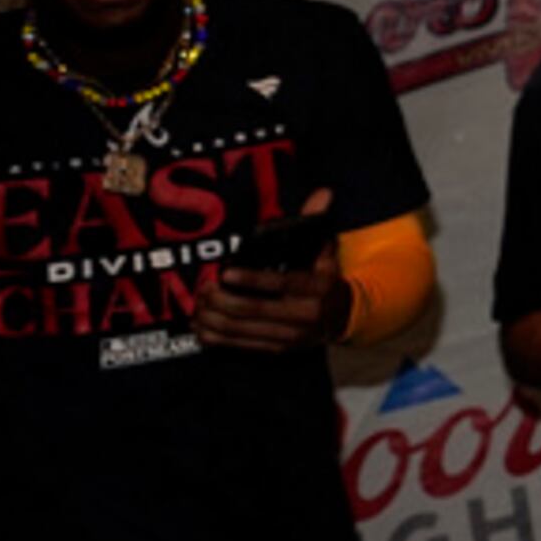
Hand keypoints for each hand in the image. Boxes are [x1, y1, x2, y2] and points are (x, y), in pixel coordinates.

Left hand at [197, 188, 346, 351]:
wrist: (341, 318)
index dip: (252, 280)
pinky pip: (240, 346)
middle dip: (222, 300)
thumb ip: (317, 223)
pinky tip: (201, 326)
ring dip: (214, 319)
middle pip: (254, 310)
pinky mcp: (276, 349)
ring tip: (199, 304)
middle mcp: (304, 315)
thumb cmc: (325, 280)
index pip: (282, 284)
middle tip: (204, 287)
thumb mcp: (325, 253)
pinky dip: (217, 338)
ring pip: (243, 330)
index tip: (225, 274)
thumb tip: (323, 192)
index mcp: (317, 288)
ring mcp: (289, 336)